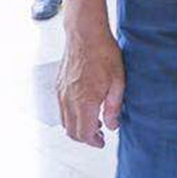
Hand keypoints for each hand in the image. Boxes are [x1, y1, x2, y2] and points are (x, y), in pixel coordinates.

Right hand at [56, 20, 124, 147]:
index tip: (102, 142)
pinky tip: (85, 108)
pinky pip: (62, 109)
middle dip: (85, 138)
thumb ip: (114, 107)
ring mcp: (61, 93)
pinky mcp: (58, 86)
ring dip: (77, 127)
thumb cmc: (104, 54)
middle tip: (99, 136)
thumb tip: (112, 126)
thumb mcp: (118, 81)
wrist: (85, 34)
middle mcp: (68, 100)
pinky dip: (71, 115)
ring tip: (94, 122)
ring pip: (64, 121)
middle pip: (72, 131)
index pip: (84, 133)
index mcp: (84, 101)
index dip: (93, 142)